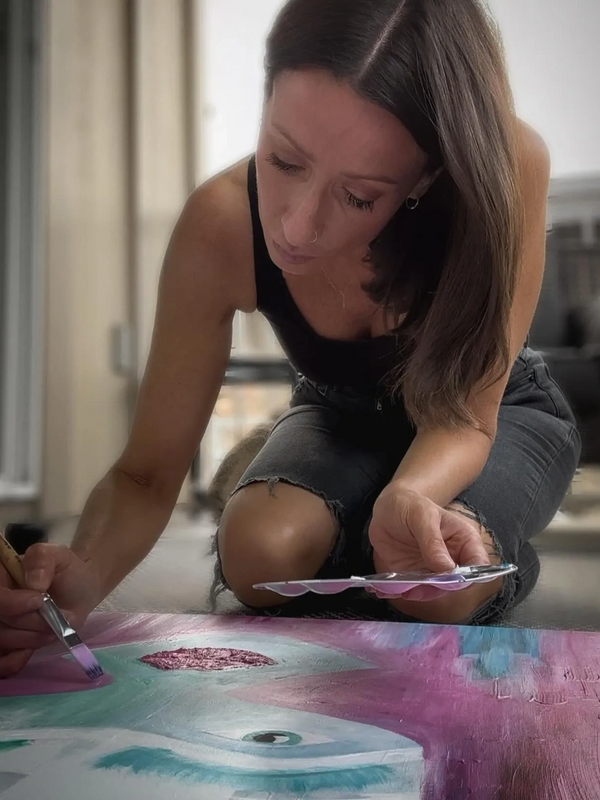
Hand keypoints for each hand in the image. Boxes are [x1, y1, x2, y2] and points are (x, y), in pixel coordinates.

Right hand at [0, 544, 100, 676]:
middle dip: (31, 622)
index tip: (39, 600)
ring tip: (54, 628)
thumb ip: (42, 558)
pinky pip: (2, 661)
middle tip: (55, 618)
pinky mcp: (8, 642)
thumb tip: (33, 583)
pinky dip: (14, 661)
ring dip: (32, 638)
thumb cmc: (67, 571)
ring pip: (3, 639)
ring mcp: (2, 622)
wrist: (80, 591)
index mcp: (1, 576)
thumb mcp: (59, 555)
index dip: (12, 604)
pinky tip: (31, 651)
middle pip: (1, 621)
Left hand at [368, 484, 491, 601]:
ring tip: (403, 587)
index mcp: (464, 540)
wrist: (387, 509)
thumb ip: (433, 541)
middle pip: (459, 584)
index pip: (479, 565)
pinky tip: (392, 589)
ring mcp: (435, 570)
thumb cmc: (410, 505)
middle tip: (419, 582)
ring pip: (437, 592)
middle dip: (440, 588)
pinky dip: (406, 593)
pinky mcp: (418, 577)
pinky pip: (417, 592)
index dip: (469, 576)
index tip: (448, 578)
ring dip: (421, 593)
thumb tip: (447, 569)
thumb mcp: (421, 516)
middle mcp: (454, 559)